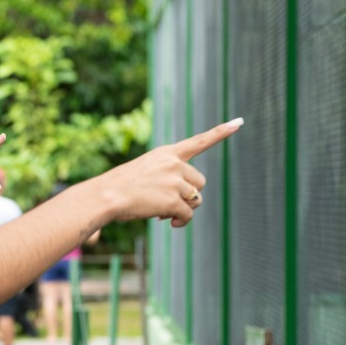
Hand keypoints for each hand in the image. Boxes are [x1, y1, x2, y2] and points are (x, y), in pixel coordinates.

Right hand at [95, 118, 242, 226]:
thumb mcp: (142, 173)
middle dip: (189, 194)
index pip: (200, 141)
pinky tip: (170, 222)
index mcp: (167, 153)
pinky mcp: (173, 200)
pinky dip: (181, 220)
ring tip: (164, 212)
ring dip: (184, 208)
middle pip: (199, 181)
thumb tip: (175, 210)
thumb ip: (164, 180)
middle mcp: (174, 164)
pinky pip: (187, 214)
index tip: (239, 122)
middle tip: (169, 203)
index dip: (221, 132)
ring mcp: (175, 181)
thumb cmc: (117, 187)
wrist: (106, 196)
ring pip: (196, 199)